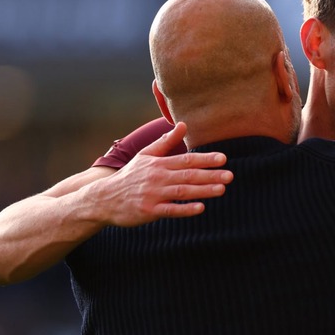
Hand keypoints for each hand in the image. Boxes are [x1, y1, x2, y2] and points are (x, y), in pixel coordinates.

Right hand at [88, 122, 233, 225]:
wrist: (104, 198)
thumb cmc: (130, 176)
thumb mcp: (145, 155)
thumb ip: (165, 142)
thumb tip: (182, 124)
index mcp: (159, 163)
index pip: (186, 159)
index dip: (205, 159)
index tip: (223, 158)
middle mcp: (158, 177)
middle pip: (188, 175)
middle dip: (210, 175)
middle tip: (230, 175)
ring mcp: (153, 194)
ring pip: (182, 191)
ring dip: (203, 190)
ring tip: (222, 189)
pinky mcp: (149, 210)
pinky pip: (170, 210)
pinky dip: (186, 209)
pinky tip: (201, 208)